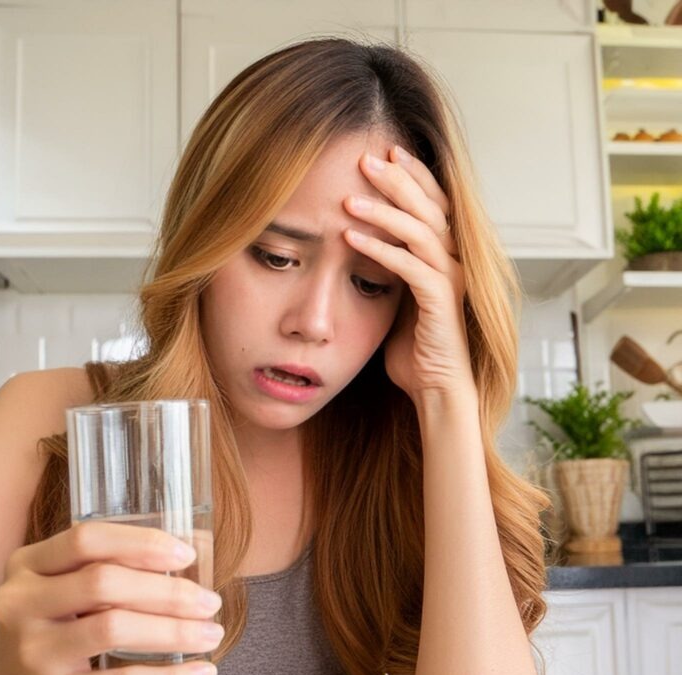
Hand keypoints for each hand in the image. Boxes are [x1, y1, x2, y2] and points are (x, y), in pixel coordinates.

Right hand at [0, 522, 222, 674]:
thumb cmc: (43, 631)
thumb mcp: (54, 590)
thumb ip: (103, 568)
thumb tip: (191, 546)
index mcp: (26, 566)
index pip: (86, 540)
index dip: (140, 542)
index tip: (185, 551)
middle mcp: (23, 603)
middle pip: (104, 582)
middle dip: (167, 589)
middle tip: (209, 600)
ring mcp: (36, 651)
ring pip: (114, 628)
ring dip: (173, 629)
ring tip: (210, 633)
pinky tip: (201, 674)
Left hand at [343, 145, 475, 404]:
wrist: (437, 390)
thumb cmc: (416, 352)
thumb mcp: (397, 302)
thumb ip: (390, 273)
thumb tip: (361, 250)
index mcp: (447, 256)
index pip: (433, 203)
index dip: (412, 176)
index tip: (385, 153)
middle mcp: (455, 260)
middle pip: (429, 205)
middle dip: (398, 179)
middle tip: (365, 157)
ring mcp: (451, 279)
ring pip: (420, 230)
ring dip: (383, 211)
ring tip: (350, 198)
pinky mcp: (440, 301)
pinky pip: (409, 266)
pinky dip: (379, 249)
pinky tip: (351, 239)